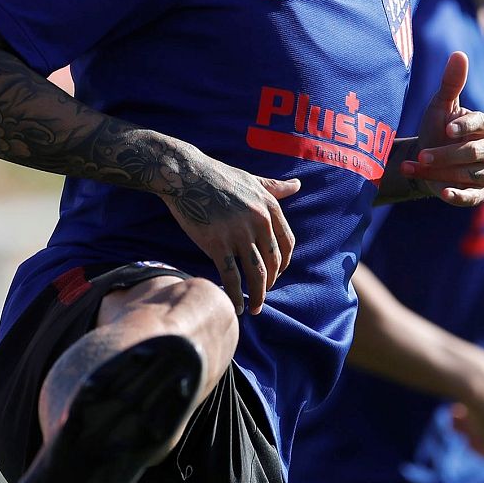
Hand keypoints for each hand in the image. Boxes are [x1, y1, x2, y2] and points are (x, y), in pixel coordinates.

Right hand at [157, 145, 298, 316]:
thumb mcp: (252, 179)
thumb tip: (298, 185)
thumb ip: (275, 187)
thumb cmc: (218, 175)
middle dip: (270, 283)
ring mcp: (238, 233)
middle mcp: (258, 221)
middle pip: (272, 262)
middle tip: (263, 295)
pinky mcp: (217, 244)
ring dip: (258, 295)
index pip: (286, 243)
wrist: (185, 174)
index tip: (277, 274)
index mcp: (269, 207)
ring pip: (256, 273)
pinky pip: (231, 276)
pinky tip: (236, 307)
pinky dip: (235, 295)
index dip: (283, 263)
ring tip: (255, 308)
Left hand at [399, 51, 483, 206]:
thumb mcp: (440, 106)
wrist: (426, 160)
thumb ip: (451, 84)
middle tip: (423, 153)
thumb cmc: (437, 128)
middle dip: (447, 154)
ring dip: (439, 172)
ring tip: (413, 166)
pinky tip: (442, 192)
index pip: (481, 125)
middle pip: (475, 153)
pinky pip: (473, 197)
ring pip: (469, 174)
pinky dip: (459, 196)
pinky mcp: (478, 193)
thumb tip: (459, 54)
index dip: (465, 127)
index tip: (445, 129)